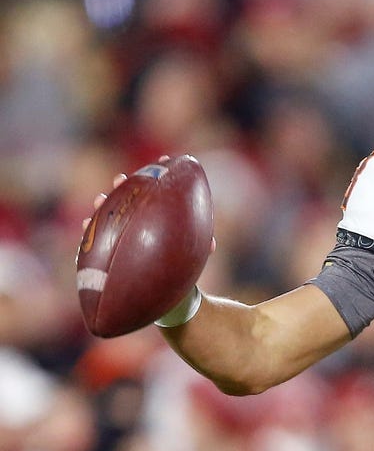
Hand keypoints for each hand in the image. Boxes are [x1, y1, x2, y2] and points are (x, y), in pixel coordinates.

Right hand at [81, 158, 216, 254]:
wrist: (163, 291)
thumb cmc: (178, 267)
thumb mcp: (190, 255)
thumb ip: (198, 246)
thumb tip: (210, 244)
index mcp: (159, 216)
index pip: (159, 190)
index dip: (161, 173)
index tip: (164, 159)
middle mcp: (140, 220)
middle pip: (131, 197)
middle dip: (125, 185)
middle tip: (120, 180)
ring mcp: (123, 230)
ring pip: (111, 212)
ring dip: (104, 203)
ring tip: (99, 199)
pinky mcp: (110, 246)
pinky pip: (96, 235)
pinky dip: (90, 228)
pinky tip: (85, 223)